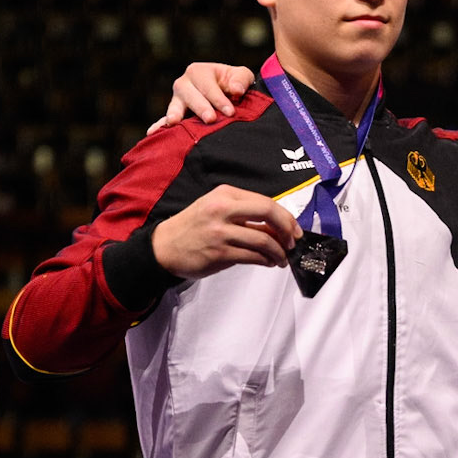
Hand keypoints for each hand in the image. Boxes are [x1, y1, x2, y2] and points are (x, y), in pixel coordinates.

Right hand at [148, 62, 253, 133]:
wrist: (227, 95)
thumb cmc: (234, 84)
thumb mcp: (242, 77)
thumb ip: (241, 80)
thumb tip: (236, 90)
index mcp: (198, 71)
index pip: (208, 87)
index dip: (219, 99)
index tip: (231, 112)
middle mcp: (183, 84)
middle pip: (190, 95)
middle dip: (201, 107)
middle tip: (210, 119)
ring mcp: (176, 100)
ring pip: (175, 106)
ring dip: (175, 114)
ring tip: (174, 122)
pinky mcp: (174, 115)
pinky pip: (164, 120)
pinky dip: (159, 126)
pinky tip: (152, 133)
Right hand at [152, 184, 299, 276]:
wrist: (164, 247)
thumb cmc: (192, 228)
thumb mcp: (214, 208)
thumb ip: (243, 213)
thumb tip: (276, 226)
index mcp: (224, 194)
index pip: (264, 202)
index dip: (285, 216)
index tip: (294, 228)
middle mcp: (223, 209)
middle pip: (268, 213)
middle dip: (287, 229)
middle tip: (292, 242)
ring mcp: (221, 232)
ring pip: (263, 239)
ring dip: (278, 252)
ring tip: (281, 258)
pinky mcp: (219, 253)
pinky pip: (252, 256)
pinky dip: (265, 260)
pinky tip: (268, 262)